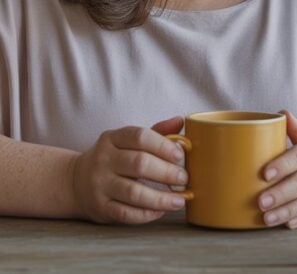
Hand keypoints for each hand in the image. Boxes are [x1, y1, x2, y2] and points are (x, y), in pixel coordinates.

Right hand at [71, 116, 187, 223]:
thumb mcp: (129, 140)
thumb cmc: (114, 157)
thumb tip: (181, 121)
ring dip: (160, 198)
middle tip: (184, 179)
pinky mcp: (99, 207)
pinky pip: (125, 213)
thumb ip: (156, 131)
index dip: (163, 145)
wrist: (74, 181)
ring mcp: (99, 184)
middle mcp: (104, 159)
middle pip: (139, 164)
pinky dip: (146, 214)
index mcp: (113, 138)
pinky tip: (160, 211)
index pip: (140, 136)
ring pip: (133, 192)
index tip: (181, 155)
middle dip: (166, 172)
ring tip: (179, 201)